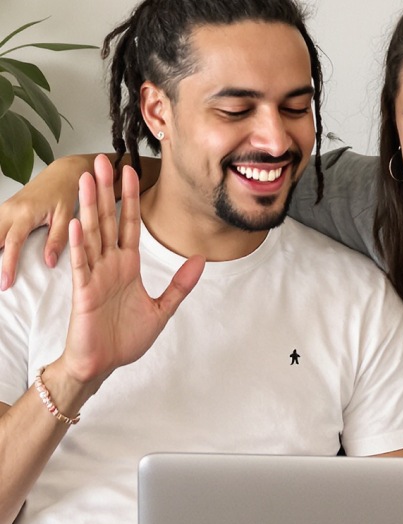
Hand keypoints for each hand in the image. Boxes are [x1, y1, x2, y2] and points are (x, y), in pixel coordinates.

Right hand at [0, 155, 94, 290]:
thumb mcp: (65, 216)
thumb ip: (57, 239)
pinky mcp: (6, 208)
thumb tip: (48, 262)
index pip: (12, 243)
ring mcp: (6, 208)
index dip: (8, 264)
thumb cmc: (65, 193)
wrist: (62, 172)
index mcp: (26, 213)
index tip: (6, 283)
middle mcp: (11, 210)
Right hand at [62, 154, 203, 382]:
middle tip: (102, 160)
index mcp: (127, 265)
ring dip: (90, 206)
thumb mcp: (162, 308)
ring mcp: (94, 275)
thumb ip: (180, 284)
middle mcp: (109, 264)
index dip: (130, 197)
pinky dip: (80, 243)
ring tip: (87, 179)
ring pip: (93, 234)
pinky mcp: (83, 291)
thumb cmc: (126, 337)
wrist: (104, 364)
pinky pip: (82, 263)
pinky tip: (79, 222)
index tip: (130, 171)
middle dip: (106, 190)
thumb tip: (201, 259)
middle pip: (108, 219)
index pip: (129, 223)